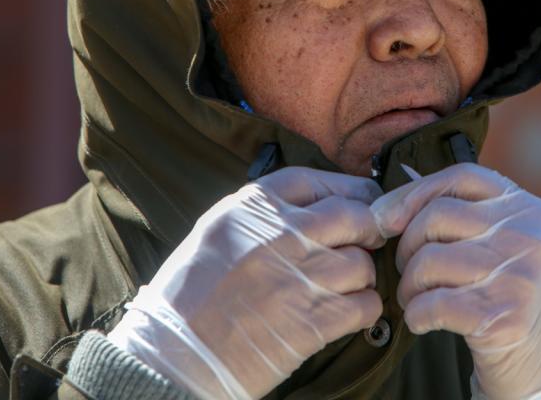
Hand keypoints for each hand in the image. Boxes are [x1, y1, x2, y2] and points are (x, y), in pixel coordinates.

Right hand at [108, 167, 385, 399]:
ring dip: (363, 275)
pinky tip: (349, 312)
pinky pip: (366, 304)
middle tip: (367, 241)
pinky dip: (365, 308)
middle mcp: (280, 236)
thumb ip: (266, 212)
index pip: (316, 181)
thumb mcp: (218, 232)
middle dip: (368, 228)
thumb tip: (322, 202)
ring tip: (345, 285)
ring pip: (363, 262)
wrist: (172, 358)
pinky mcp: (312, 322)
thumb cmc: (191, 296)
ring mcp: (299, 279)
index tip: (360, 200)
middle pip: (353, 216)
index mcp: (252, 208)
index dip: (346, 189)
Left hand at [371, 163, 540, 398]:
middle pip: (437, 216)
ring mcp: (519, 274)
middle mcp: (529, 234)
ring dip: (409, 286)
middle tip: (410, 272)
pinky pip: (432, 303)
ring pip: (428, 260)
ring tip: (417, 299)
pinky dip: (416, 315)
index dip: (414, 192)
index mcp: (529, 209)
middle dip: (407, 246)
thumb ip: (470, 217)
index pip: (462, 177)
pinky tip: (424, 321)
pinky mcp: (504, 316)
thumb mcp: (511, 246)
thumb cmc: (519, 301)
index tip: (387, 218)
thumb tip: (396, 196)